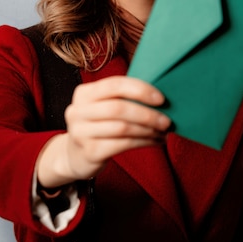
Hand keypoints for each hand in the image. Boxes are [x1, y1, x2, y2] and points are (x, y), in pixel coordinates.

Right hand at [36, 76, 170, 185]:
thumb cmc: (98, 126)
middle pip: (118, 108)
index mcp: (83, 93)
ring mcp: (81, 132)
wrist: (76, 156)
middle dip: (147, 114)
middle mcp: (78, 111)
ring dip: (148, 130)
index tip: (161, 99)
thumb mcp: (103, 108)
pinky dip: (144, 142)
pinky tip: (155, 141)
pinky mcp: (90, 152)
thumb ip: (123, 98)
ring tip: (163, 132)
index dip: (140, 90)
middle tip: (166, 120)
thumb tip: (159, 98)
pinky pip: (123, 144)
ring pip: (122, 128)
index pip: (114, 85)